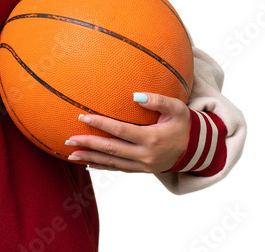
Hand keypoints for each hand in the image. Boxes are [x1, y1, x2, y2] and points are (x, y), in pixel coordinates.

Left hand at [64, 92, 190, 172]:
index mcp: (152, 138)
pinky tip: (87, 165)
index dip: (101, 124)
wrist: (196, 149)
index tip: (83, 117)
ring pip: (112, 163)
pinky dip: (102, 167)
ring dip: (90, 159)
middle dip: (89, 145)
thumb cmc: (184, 123)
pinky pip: (118, 169)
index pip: (120, 131)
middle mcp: (146, 155)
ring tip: (71, 155)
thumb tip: (135, 94)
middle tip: (68, 140)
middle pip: (112, 150)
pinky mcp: (142, 170)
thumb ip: (158, 100)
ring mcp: (143, 166)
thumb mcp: (177, 108)